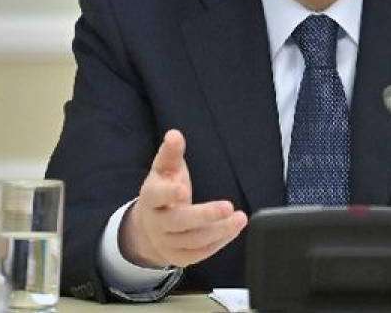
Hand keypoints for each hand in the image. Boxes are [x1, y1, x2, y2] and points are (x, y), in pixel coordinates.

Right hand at [118, 129, 247, 267]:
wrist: (151, 228)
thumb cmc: (164, 191)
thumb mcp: (165, 170)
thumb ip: (171, 153)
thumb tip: (174, 134)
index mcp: (151, 198)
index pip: (156, 195)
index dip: (169, 193)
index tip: (184, 189)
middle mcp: (156, 222)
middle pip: (179, 221)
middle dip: (204, 215)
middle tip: (228, 206)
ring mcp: (166, 242)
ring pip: (193, 240)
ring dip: (219, 230)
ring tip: (240, 218)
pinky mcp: (179, 257)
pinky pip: (200, 252)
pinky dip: (219, 242)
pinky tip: (233, 230)